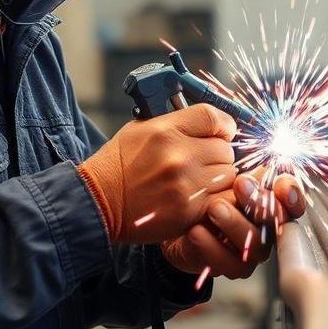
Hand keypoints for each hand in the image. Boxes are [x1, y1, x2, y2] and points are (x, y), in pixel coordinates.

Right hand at [78, 104, 235, 242]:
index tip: (222, 131)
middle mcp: (179, 156)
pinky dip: (217, 198)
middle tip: (201, 160)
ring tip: (198, 180)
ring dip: (218, 177)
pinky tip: (202, 196)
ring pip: (228, 175)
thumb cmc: (118, 165)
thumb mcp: (141, 128)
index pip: (214, 117)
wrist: (99, 201)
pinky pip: (223, 199)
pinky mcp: (190, 211)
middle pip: (225, 149)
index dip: (223, 125)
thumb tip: (210, 124)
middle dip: (217, 154)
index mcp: (165, 131)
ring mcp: (186, 186)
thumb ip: (177, 123)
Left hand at [161, 172, 304, 278]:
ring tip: (213, 207)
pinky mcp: (229, 266)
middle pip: (278, 221)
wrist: (174, 222)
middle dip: (260, 202)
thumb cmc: (204, 194)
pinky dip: (212, 247)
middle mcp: (265, 228)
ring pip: (256, 245)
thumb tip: (239, 135)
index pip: (293, 200)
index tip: (281, 182)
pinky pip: (230, 264)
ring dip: (235, 223)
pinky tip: (195, 230)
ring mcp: (250, 250)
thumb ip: (233, 158)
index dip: (293, 193)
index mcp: (269, 201)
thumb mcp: (217, 172)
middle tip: (240, 184)